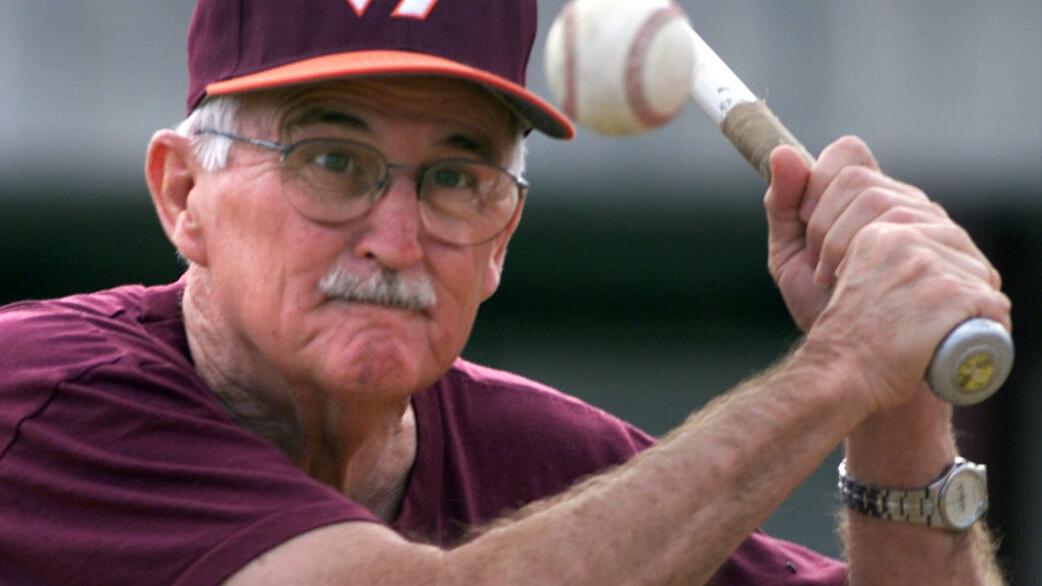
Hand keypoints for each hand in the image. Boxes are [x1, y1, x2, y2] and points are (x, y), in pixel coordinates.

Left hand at [766, 136, 948, 330]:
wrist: (861, 368)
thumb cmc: (829, 310)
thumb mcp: (792, 258)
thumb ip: (782, 207)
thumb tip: (781, 153)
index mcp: (878, 197)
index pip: (847, 154)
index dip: (815, 186)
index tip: (803, 227)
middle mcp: (916, 207)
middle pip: (860, 181)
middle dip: (822, 225)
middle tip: (819, 269)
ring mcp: (944, 233)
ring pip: (884, 205)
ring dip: (842, 247)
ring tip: (838, 284)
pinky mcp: (965, 266)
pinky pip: (914, 239)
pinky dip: (872, 264)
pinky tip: (863, 288)